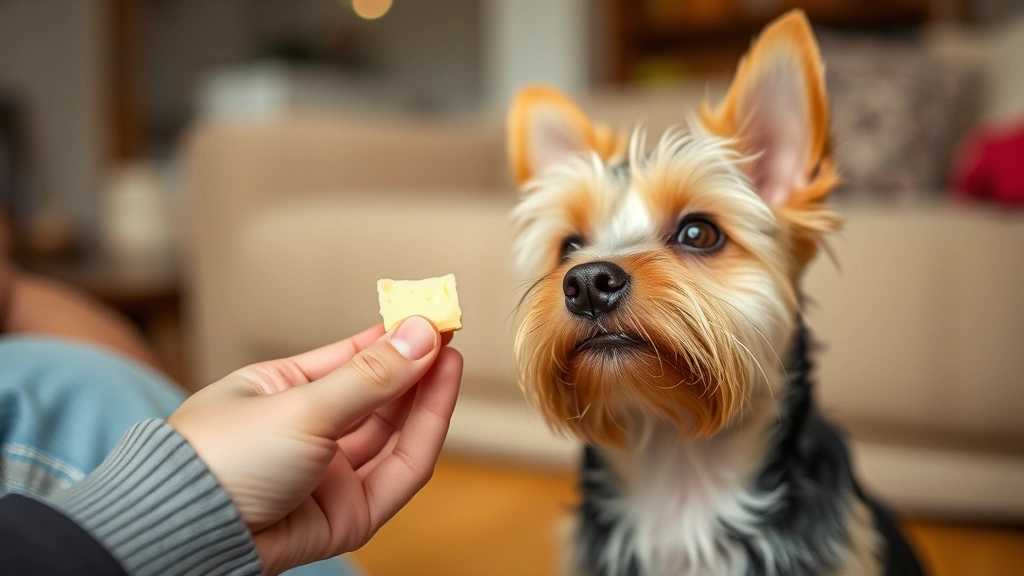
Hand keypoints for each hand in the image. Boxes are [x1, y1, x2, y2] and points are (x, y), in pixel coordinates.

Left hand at [167, 317, 462, 573]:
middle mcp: (308, 433)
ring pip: (393, 433)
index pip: (348, 359)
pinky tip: (437, 399)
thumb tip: (420, 333)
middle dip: (415, 364)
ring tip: (449, 357)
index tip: (426, 314)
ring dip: (425, 396)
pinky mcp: (348, 515)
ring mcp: (328, 476)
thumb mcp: (301, 405)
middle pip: (376, 396)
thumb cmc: (220, 460)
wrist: (188, 533)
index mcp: (280, 393)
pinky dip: (423, 435)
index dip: (389, 337)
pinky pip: (397, 473)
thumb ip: (370, 376)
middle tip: (448, 332)